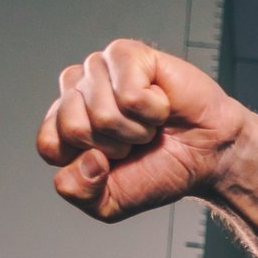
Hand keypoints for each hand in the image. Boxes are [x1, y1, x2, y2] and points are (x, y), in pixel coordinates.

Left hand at [38, 39, 256, 223]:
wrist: (208, 157)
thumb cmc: (160, 170)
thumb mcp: (109, 203)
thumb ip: (79, 193)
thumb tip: (87, 159)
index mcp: (65, 122)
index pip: (49, 144)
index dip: (86, 163)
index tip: (113, 162)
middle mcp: (78, 91)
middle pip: (74, 128)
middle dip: (113, 146)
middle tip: (136, 141)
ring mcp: (100, 69)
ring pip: (102, 112)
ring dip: (136, 130)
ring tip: (150, 125)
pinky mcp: (127, 54)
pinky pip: (128, 94)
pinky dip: (151, 111)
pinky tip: (161, 105)